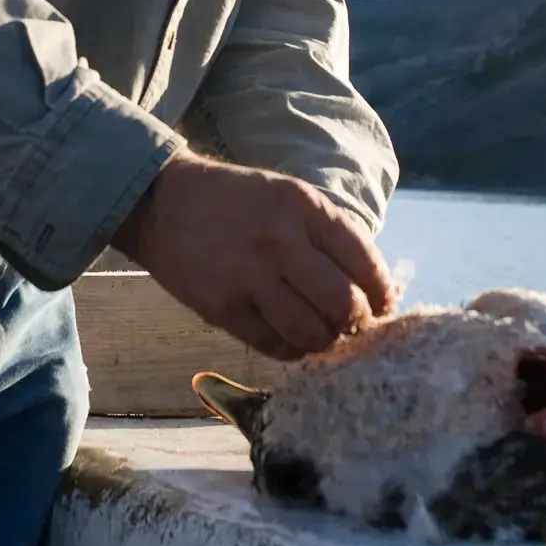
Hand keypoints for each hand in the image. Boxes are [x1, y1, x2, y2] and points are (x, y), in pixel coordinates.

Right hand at [113, 151, 396, 360]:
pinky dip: (291, 350)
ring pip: (309, 330)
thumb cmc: (236, 202)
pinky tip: (292, 340)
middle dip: (356, 321)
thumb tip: (372, 287)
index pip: (363, 259)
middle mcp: (278, 238)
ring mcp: (247, 274)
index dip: (381, 292)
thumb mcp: (287, 195)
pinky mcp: (220, 305)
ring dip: (324, 340)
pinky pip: (272, 344)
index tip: (382, 306)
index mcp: (302, 205)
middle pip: (342, 301)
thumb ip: (327, 234)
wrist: (163, 202)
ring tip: (323, 335)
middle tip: (352, 325)